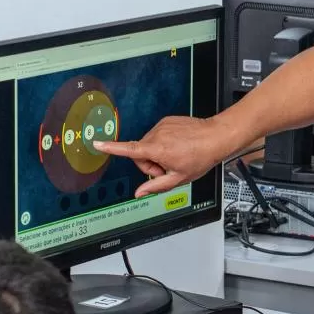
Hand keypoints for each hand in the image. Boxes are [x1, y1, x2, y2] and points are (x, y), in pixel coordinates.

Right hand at [93, 116, 242, 196]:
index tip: (97, 144)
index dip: (111, 148)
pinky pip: (158, 135)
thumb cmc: (201, 157)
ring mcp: (162, 126)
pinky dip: (163, 143)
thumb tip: (139, 193)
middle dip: (150, 164)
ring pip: (149, 145)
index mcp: (158, 149)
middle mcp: (157, 135)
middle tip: (167, 169)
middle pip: (140, 154)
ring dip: (157, 153)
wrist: (216, 137)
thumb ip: (156, 186)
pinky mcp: (167, 120)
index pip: (129, 149)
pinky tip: (178, 146)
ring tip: (175, 156)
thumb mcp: (179, 178)